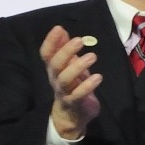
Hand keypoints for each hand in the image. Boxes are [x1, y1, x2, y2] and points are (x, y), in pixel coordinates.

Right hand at [41, 25, 102, 139]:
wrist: (72, 117)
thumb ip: (65, 50)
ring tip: (92, 56)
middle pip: (55, 65)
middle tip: (79, 40)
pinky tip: (97, 77)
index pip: (46, 54)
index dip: (50, 41)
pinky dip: (87, 86)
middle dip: (66, 51)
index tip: (58, 28)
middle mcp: (55, 79)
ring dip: (78, 67)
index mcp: (54, 69)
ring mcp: (63, 92)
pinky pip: (77, 95)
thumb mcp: (69, 67)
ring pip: (65, 79)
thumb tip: (61, 30)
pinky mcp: (74, 104)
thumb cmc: (72, 86)